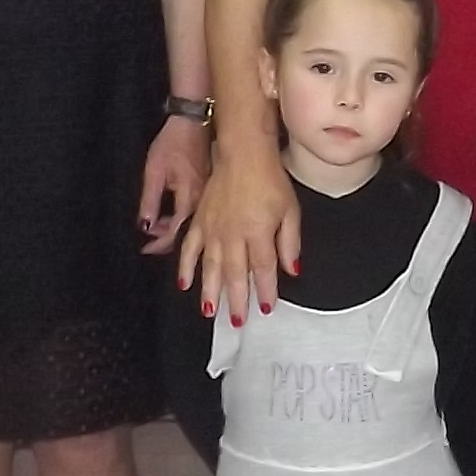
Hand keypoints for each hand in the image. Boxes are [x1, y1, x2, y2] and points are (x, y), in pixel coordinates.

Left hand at [138, 115, 209, 246]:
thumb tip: (146, 226)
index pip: (176, 230)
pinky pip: (194, 211)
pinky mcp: (207, 188)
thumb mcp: (154, 171)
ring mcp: (207, 194)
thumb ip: (149, 201)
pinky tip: (168, 216)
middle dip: (165, 239)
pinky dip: (180, 218)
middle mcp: (203, 199)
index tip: (145, 248)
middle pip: (186, 230)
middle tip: (147, 241)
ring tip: (154, 227)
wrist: (192, 121)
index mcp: (190, 195)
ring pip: (191, 222)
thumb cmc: (172, 142)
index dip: (160, 242)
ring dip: (172, 228)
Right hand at [180, 136, 301, 317]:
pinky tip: (184, 284)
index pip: (263, 269)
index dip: (264, 290)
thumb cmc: (269, 180)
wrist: (243, 154)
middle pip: (234, 274)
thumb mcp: (290, 210)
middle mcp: (233, 234)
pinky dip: (185, 267)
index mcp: (258, 231)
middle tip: (237, 322)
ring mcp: (213, 229)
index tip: (265, 308)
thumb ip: (290, 242)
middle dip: (236, 300)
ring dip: (210, 292)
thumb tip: (292, 270)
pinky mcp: (200, 221)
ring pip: (210, 267)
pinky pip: (189, 248)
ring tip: (211, 312)